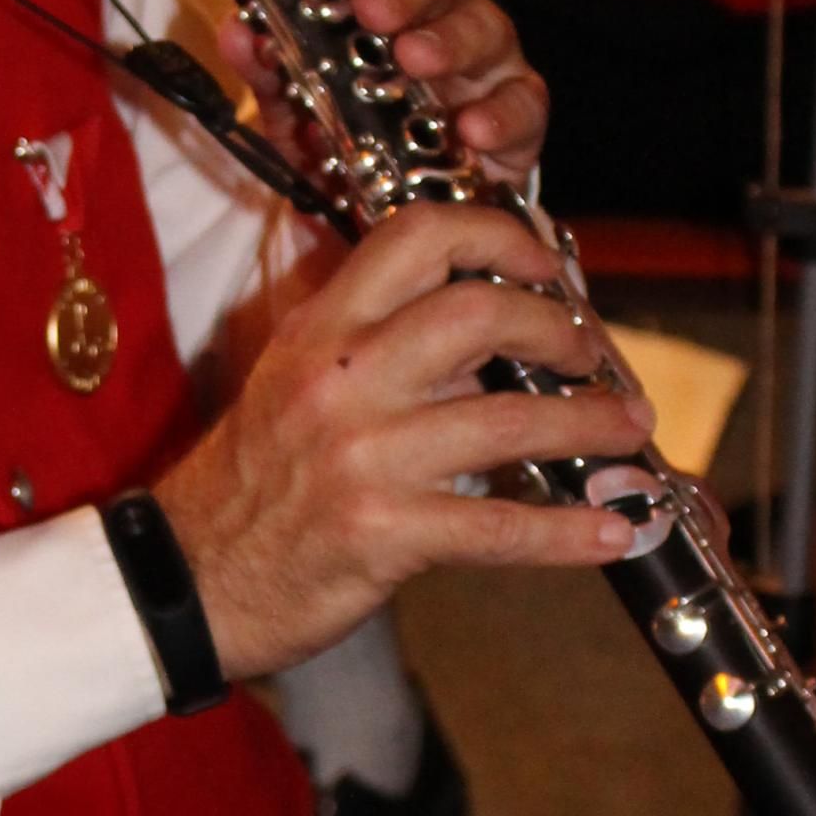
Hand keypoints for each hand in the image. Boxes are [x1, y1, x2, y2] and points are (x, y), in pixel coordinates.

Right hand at [155, 201, 658, 681]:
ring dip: (589, 424)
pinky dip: (567, 533)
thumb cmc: (249, 482)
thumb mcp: (289, 380)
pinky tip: (611, 533)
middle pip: (476, 313)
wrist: (186, 579)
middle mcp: (340, 379)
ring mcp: (362, 457)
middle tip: (589, 350)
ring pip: (508, 421)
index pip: (415, 237)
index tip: (545, 264)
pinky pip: (499, 527)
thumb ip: (371, 340)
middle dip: (557, 329)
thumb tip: (477, 323)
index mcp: (319, 328)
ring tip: (629, 429)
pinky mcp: (383, 533)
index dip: (499, 236)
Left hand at [217, 0, 546, 173]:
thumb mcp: (291, 104)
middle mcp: (438, 5)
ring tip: (412, 61)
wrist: (387, 206)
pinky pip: (522, 100)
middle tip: (369, 8)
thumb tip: (238, 30)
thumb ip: (266, 67)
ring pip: (484, 23)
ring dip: (448, 40)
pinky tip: (470, 129)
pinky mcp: (516, 110)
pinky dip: (501, 113)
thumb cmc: (342, 130)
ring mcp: (484, 55)